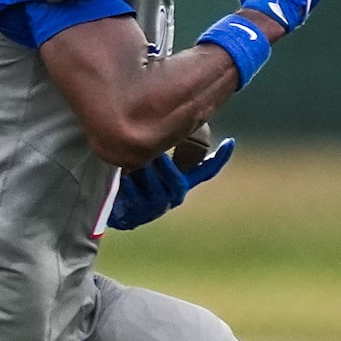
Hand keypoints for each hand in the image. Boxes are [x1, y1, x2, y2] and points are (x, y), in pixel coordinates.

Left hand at [107, 135, 233, 230]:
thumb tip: (169, 123)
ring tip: (130, 165)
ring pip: (157, 193)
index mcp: (181, 181)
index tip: (229, 142)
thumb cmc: (132, 178)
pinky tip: (123, 179)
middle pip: (177, 183)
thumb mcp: (147, 161)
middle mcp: (174, 196)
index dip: (219, 159)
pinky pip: (136, 200)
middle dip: (164, 168)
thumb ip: (159, 148)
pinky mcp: (137, 217)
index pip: (205, 171)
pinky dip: (129, 188)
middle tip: (152, 154)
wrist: (111, 207)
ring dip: (143, 176)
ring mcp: (156, 208)